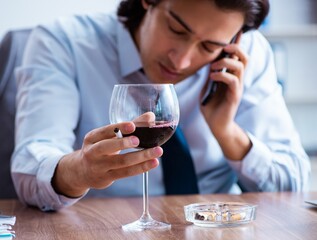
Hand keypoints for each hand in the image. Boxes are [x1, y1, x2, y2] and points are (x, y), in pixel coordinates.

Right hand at [52, 121, 161, 197]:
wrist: (81, 171)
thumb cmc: (100, 148)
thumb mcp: (109, 136)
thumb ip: (131, 126)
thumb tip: (150, 117)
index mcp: (92, 137)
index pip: (104, 131)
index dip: (118, 128)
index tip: (132, 125)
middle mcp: (92, 152)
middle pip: (107, 147)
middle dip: (123, 143)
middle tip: (138, 141)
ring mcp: (99, 167)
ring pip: (121, 162)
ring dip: (141, 157)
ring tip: (157, 151)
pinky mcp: (107, 178)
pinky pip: (126, 173)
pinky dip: (141, 167)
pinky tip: (153, 162)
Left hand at [201, 33, 251, 159]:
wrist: (216, 125)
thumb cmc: (211, 107)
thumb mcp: (207, 88)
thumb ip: (210, 76)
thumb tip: (207, 62)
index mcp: (231, 77)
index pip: (237, 57)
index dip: (236, 44)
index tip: (233, 33)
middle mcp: (237, 80)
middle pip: (244, 58)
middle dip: (235, 48)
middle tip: (223, 48)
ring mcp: (237, 88)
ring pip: (240, 66)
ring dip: (225, 62)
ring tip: (213, 68)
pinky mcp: (234, 97)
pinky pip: (233, 81)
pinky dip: (222, 75)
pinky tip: (212, 77)